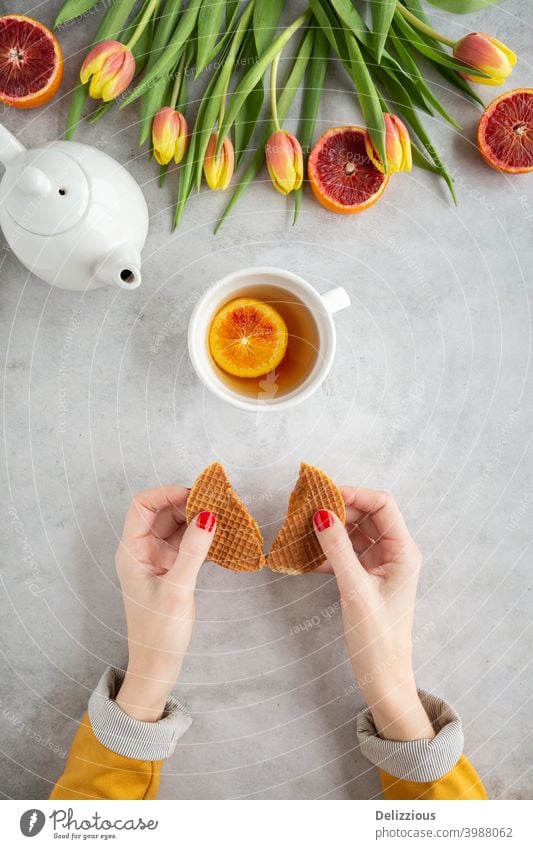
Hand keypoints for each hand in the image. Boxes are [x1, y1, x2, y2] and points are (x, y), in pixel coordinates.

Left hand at [114, 486, 215, 720]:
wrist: (157, 666)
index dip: (166, 493)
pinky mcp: (172, 569)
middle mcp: (142, 550)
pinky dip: (202, 536)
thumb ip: (193, 550)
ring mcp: (157, 559)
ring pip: (176, 525)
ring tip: (223, 515)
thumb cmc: (159, 632)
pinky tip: (220, 536)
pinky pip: (186, 542)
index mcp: (132, 551)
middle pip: (162, 511)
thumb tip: (208, 515)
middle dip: (187, 503)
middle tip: (217, 502)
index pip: (143, 505)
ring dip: (197, 518)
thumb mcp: (177, 588)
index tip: (196, 494)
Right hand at [313, 489, 434, 741]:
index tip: (323, 495)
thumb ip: (338, 550)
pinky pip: (347, 552)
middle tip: (306, 511)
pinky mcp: (367, 577)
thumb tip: (321, 514)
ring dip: (331, 530)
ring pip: (355, 532)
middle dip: (338, 509)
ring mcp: (382, 564)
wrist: (383, 677)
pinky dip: (328, 551)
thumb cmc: (377, 637)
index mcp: (404, 551)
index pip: (383, 504)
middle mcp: (396, 552)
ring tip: (302, 530)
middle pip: (367, 514)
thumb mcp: (355, 590)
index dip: (355, 494)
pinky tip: (307, 557)